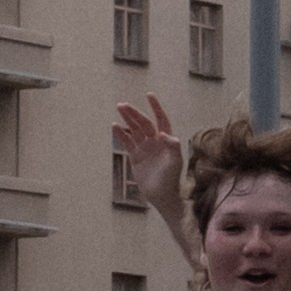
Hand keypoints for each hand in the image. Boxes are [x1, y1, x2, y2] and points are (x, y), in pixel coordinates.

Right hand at [112, 96, 186, 227]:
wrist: (162, 195)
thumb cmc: (172, 179)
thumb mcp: (176, 161)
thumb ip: (173, 146)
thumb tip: (165, 134)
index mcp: (166, 140)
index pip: (161, 119)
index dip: (156, 107)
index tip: (149, 95)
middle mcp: (155, 142)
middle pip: (144, 123)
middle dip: (134, 113)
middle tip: (123, 105)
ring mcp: (144, 149)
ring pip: (134, 130)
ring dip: (127, 120)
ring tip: (119, 109)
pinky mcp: (135, 158)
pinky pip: (127, 143)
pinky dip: (121, 135)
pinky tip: (114, 126)